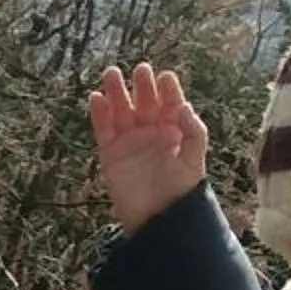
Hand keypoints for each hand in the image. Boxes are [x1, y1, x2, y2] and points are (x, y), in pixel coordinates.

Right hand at [86, 63, 209, 233]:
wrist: (158, 219)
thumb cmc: (181, 191)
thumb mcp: (194, 160)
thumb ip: (193, 132)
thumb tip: (184, 107)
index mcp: (173, 131)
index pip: (170, 103)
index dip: (168, 89)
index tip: (164, 77)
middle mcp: (150, 132)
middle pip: (144, 102)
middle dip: (142, 86)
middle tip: (140, 70)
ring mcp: (129, 142)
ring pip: (121, 111)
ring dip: (116, 92)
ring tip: (111, 74)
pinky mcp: (111, 154)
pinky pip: (103, 129)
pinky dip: (99, 114)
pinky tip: (96, 98)